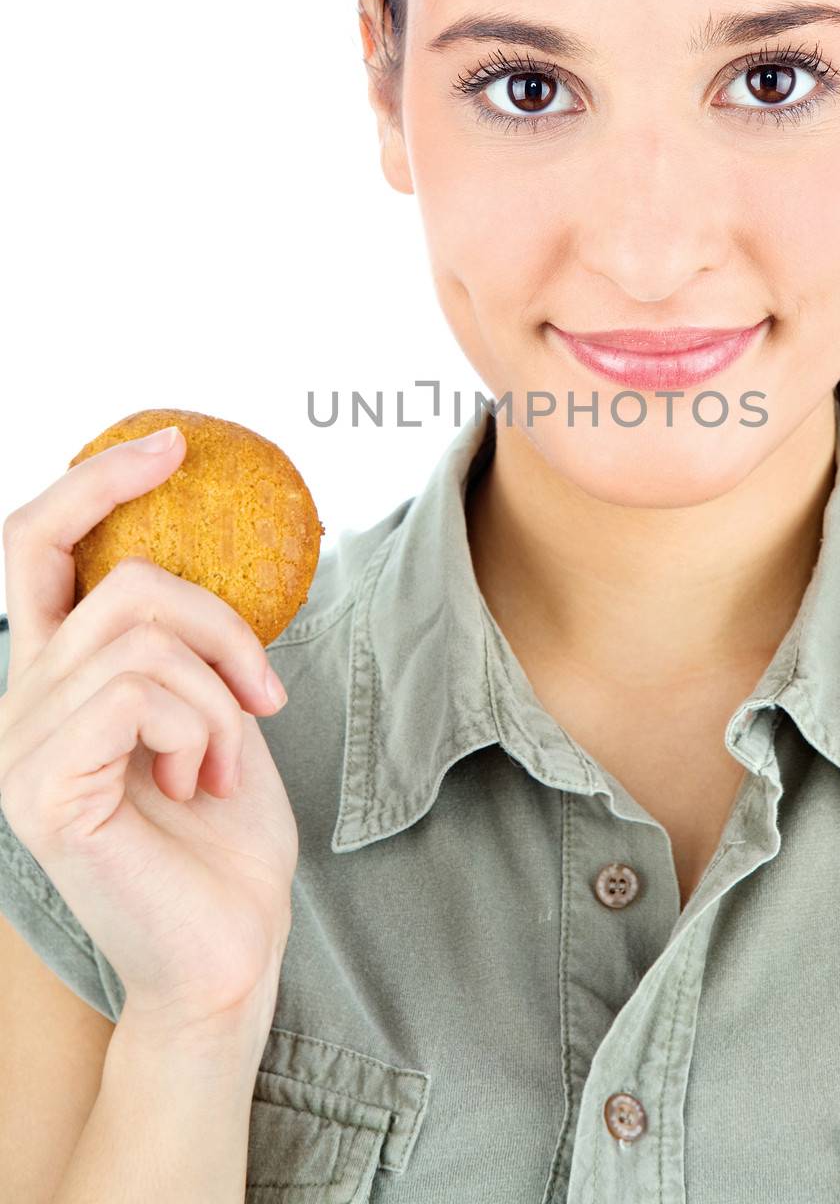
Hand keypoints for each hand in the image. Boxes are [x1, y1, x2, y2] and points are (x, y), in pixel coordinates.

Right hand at [0, 425, 299, 1039]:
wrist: (230, 946)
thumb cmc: (226, 833)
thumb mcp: (211, 706)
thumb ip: (180, 638)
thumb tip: (197, 549)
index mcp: (55, 678)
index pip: (35, 548)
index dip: (93, 482)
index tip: (171, 445)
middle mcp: (19, 703)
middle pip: (115, 579)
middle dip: (215, 619)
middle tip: (263, 689)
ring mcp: (19, 746)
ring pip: (141, 634)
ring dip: (218, 693)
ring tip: (222, 761)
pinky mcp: (42, 787)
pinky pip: (140, 691)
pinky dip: (200, 728)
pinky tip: (196, 785)